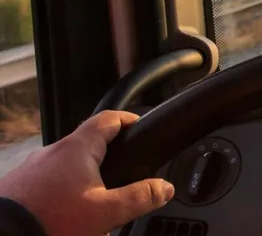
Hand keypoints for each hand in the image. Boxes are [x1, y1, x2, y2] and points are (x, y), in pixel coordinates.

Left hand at [0, 111, 174, 234]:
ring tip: (92, 205)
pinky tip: (65, 213)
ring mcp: (30, 168)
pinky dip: (60, 192)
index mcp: (76, 149)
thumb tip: (164, 188)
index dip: (127, 119)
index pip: (107, 119)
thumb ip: (140, 197)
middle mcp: (51, 152)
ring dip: (82, 179)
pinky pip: (46, 182)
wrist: (4, 235)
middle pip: (86, 145)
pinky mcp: (17, 186)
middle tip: (122, 176)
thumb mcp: (106, 212)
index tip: (139, 124)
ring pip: (65, 166)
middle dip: (106, 159)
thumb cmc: (52, 220)